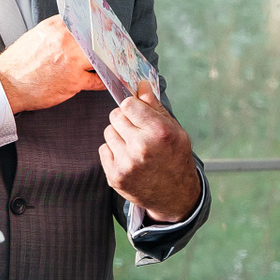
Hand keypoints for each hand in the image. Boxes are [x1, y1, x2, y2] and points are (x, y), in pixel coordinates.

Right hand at [0, 17, 104, 113]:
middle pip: (98, 38)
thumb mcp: (35, 36)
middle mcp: (66, 40)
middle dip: (106, 43)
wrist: (7, 85)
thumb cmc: (18, 63)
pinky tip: (106, 80)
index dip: (98, 25)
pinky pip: (97, 80)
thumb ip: (56, 32)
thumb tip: (74, 31)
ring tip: (111, 63)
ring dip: (107, 61)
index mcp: (56, 26)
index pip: (85, 20)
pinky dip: (103, 81)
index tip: (106, 28)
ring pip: (100, 58)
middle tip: (114, 45)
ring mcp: (72, 60)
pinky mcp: (75, 81)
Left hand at [101, 82, 200, 223]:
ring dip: (118, 135)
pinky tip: (128, 158)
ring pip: (108, 132)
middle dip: (125, 119)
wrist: (174, 194)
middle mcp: (141, 147)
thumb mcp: (174, 129)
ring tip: (133, 145)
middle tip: (137, 130)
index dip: (132, 106)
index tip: (137, 112)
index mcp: (158, 132)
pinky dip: (113, 151)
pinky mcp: (115, 176)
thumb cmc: (175, 157)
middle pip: (115, 116)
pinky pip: (104, 149)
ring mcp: (126, 163)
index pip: (127, 104)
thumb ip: (155, 107)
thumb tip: (140, 85)